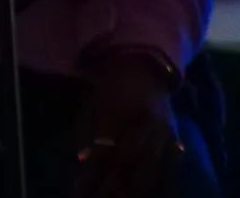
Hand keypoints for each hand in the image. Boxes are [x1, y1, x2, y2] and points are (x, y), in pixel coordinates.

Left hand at [75, 52, 181, 197]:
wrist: (145, 70)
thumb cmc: (111, 90)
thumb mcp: (92, 105)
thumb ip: (86, 133)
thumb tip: (81, 162)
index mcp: (116, 110)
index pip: (104, 149)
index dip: (92, 172)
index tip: (79, 191)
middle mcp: (142, 122)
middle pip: (128, 162)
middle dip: (112, 188)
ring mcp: (163, 131)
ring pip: (150, 168)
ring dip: (134, 190)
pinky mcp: (176, 137)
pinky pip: (168, 166)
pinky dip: (156, 183)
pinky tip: (144, 194)